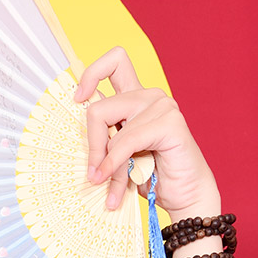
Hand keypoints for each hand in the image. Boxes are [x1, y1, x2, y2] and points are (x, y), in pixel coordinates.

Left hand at [74, 46, 219, 217]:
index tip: (78, 100)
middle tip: (93, 172)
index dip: (92, 74)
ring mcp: (162, 106)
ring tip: (109, 189)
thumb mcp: (118, 156)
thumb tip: (74, 135)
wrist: (184, 195)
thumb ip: (103, 141)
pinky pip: (127, 141)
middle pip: (100, 106)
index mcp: (135, 98)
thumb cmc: (150, 177)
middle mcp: (148, 96)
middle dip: (91, 143)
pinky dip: (115, 165)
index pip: (114, 62)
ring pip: (111, 127)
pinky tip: (115, 189)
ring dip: (106, 163)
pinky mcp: (170, 123)